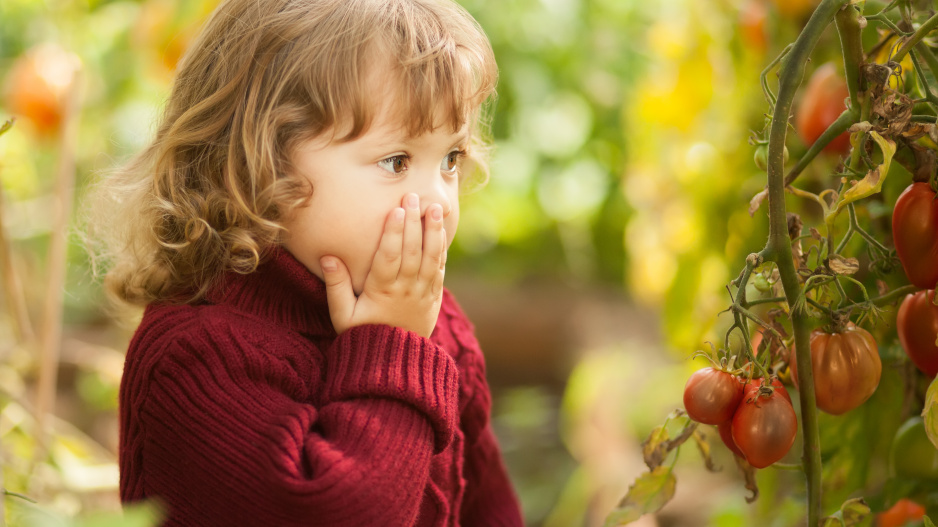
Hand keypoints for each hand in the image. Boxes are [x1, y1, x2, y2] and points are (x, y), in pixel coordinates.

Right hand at [320, 193, 446, 338]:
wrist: (393, 362)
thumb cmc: (362, 335)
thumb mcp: (342, 315)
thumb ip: (336, 286)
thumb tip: (328, 257)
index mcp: (382, 291)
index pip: (390, 256)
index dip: (394, 232)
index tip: (397, 210)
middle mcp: (405, 290)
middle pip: (412, 251)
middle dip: (414, 222)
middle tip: (414, 196)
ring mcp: (422, 293)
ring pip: (430, 257)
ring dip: (433, 231)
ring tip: (435, 207)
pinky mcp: (434, 297)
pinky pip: (439, 269)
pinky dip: (441, 248)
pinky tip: (440, 230)